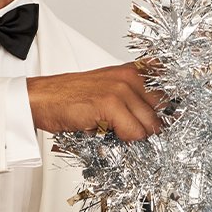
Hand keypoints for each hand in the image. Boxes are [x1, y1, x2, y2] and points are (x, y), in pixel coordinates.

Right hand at [27, 63, 167, 141]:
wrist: (42, 99)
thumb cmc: (72, 98)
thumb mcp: (110, 90)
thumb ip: (134, 98)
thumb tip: (156, 121)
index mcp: (133, 71)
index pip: (168, 92)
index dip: (164, 112)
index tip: (156, 122)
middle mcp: (131, 76)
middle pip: (163, 112)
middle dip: (150, 127)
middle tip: (130, 130)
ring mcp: (122, 89)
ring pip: (151, 125)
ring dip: (136, 135)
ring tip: (116, 130)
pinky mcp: (111, 104)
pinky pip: (135, 132)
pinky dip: (125, 139)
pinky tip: (108, 131)